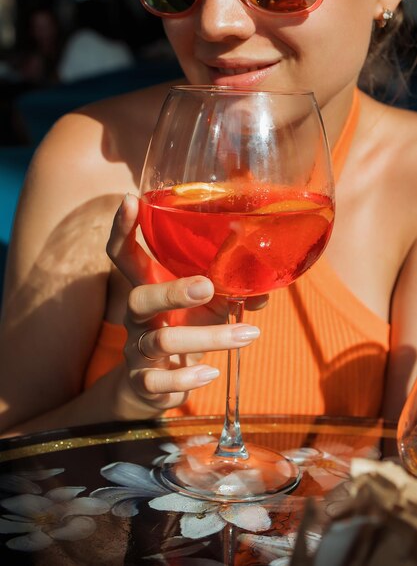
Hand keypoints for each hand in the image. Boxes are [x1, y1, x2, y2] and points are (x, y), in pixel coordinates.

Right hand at [106, 194, 266, 415]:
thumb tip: (264, 287)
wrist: (155, 385)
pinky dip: (187, 378)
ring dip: (209, 337)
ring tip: (248, 334)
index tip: (130, 199)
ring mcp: (138, 349)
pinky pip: (160, 381)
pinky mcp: (145, 381)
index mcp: (148, 287)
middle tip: (207, 286)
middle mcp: (137, 316)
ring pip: (162, 341)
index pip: (123, 255)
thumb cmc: (184, 330)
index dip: (122, 228)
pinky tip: (212, 372)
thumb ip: (229, 292)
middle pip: (138, 299)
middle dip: (172, 292)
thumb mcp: (206, 307)